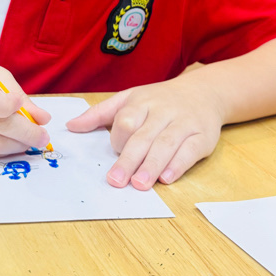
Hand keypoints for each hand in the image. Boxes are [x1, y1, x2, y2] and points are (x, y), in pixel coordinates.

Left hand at [66, 77, 222, 189]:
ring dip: (151, 165)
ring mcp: (184, 123)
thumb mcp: (129, 98)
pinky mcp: (202, 136)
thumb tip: (71, 126)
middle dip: (129, 159)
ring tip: (139, 184)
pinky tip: (166, 178)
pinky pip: (189, 151)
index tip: (115, 153)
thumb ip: (100, 113)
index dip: (118, 139)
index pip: (126, 121)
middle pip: (143, 136)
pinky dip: (178, 165)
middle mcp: (163, 111)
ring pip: (166, 144)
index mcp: (142, 102)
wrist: (204, 92)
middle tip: (117, 181)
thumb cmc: (160, 99)